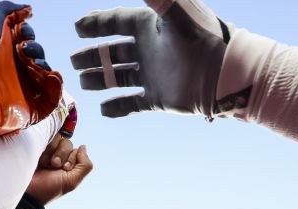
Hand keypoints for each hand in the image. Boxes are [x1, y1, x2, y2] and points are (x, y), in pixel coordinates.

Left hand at [0, 2, 63, 137]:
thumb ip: (10, 9)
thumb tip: (28, 10)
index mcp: (5, 54)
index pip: (26, 40)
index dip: (27, 33)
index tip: (21, 33)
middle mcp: (15, 71)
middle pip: (39, 55)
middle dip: (36, 49)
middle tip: (23, 51)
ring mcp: (25, 90)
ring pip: (47, 74)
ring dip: (44, 65)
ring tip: (31, 66)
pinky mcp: (33, 108)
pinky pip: (54, 97)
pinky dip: (56, 86)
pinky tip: (49, 77)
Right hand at [25, 139, 93, 204]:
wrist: (29, 191)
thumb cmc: (50, 188)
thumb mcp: (72, 181)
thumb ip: (85, 165)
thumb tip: (83, 146)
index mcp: (71, 165)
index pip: (77, 150)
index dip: (71, 159)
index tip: (64, 169)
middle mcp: (61, 157)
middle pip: (67, 143)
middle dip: (61, 155)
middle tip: (54, 166)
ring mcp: (49, 152)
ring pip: (56, 140)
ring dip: (51, 153)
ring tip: (46, 164)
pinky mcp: (38, 148)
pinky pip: (45, 139)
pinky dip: (44, 150)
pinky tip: (40, 161)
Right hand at [71, 0, 232, 117]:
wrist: (224, 72)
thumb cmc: (202, 35)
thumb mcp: (174, 8)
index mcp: (149, 27)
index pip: (116, 22)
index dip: (96, 24)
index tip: (78, 28)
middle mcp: (148, 50)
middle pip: (112, 52)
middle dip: (92, 56)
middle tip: (74, 60)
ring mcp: (152, 75)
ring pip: (118, 77)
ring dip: (99, 79)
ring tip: (83, 81)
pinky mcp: (157, 99)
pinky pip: (131, 104)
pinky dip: (117, 107)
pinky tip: (103, 109)